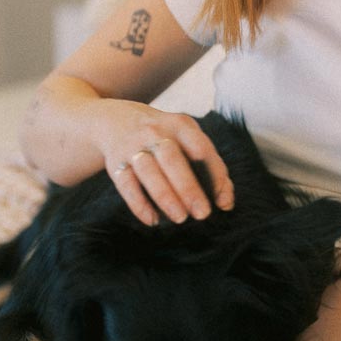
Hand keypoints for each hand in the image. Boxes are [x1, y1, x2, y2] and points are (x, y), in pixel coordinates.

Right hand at [97, 103, 233, 226]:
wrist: (116, 120)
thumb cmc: (164, 137)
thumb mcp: (187, 139)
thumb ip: (211, 167)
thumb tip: (226, 203)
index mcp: (180, 125)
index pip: (201, 148)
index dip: (214, 174)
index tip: (220, 201)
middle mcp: (155, 132)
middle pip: (172, 159)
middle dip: (188, 188)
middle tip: (202, 214)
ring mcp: (133, 146)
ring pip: (148, 171)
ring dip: (165, 196)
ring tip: (180, 218)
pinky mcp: (115, 162)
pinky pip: (126, 185)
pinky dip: (139, 204)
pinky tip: (153, 220)